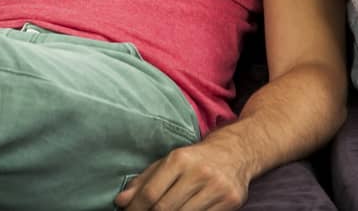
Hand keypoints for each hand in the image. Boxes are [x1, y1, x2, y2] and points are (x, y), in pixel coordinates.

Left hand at [114, 134, 252, 210]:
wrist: (236, 152)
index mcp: (180, 159)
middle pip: (165, 208)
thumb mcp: (169, 162)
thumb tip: (120, 202)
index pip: (151, 193)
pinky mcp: (231, 201)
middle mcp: (199, 172)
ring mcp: (217, 188)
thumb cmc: (196, 159)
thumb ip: (144, 181)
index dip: (136, 209)